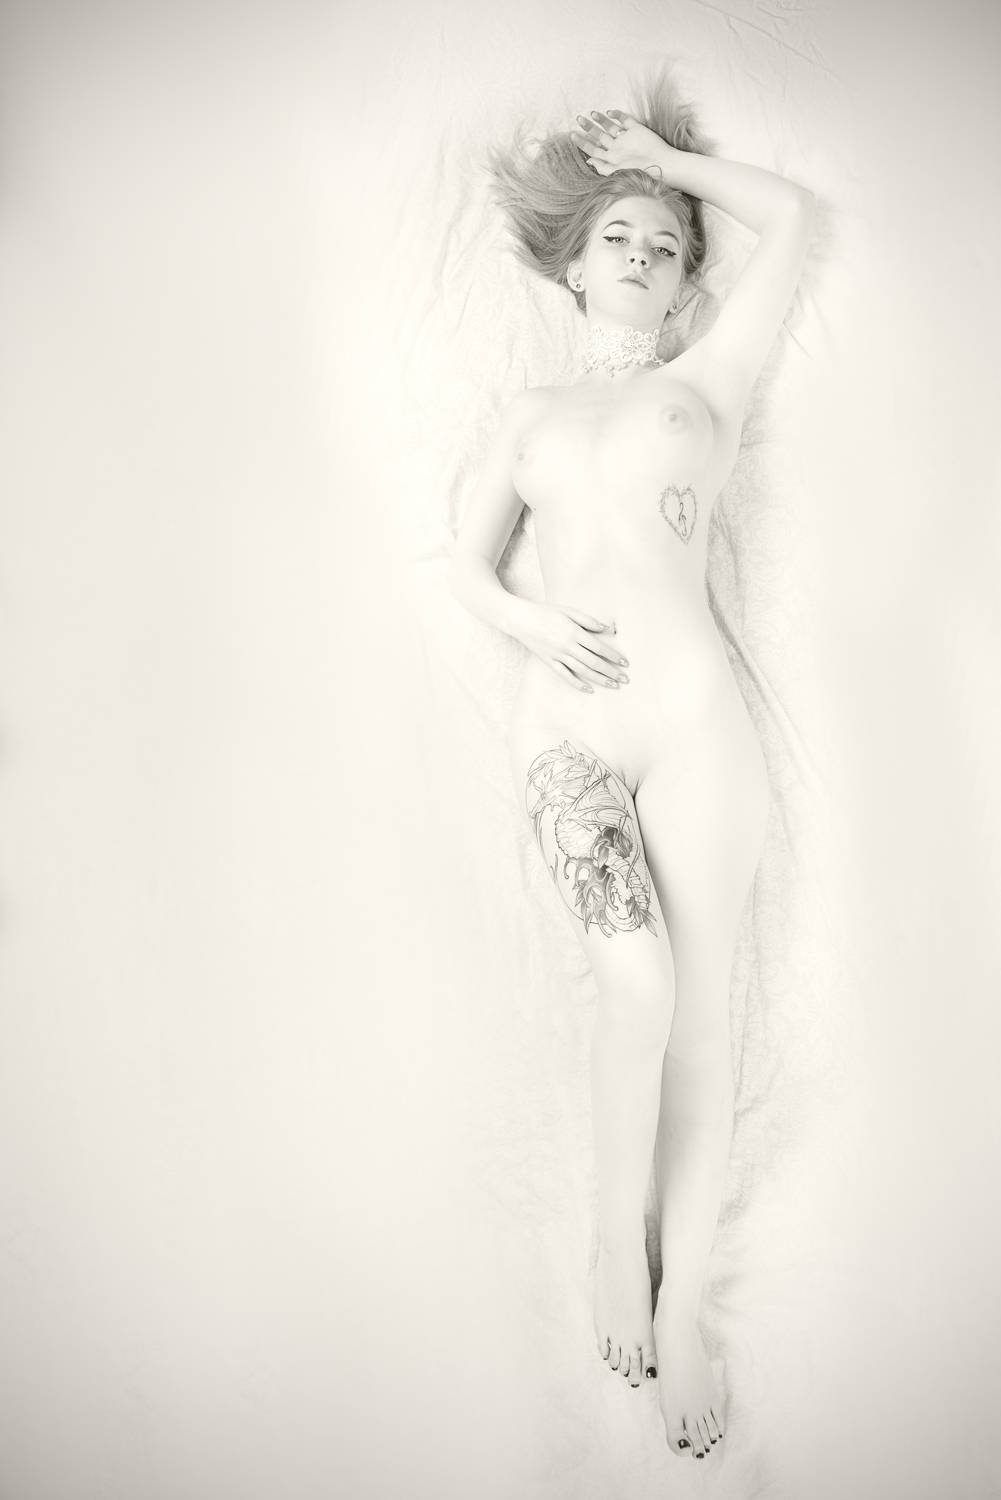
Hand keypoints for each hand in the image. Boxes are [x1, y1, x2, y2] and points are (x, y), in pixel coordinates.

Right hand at [512, 601, 629, 692]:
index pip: (599, 647)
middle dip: (611, 671)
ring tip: (613, 685)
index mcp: (574, 632)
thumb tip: (607, 628)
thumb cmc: (545, 611)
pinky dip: (577, 683)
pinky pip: (565, 676)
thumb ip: (588, 620)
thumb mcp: (568, 610)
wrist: (520, 619)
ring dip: (599, 679)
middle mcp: (567, 646)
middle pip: (594, 662)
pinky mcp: (549, 661)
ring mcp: (558, 655)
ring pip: (582, 671)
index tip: (625, 663)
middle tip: (625, 679)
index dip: (613, 656)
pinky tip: (589, 690)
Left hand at [570, 109, 673, 178]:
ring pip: (610, 127)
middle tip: (578, 119)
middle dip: (588, 128)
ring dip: (600, 120)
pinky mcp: (637, 129)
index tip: (572, 135)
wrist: (662, 165)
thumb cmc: (641, 172)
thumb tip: (588, 160)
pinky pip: (625, 120)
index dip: (582, 143)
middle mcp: (617, 148)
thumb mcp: (618, 173)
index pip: (593, 149)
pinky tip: (609, 112)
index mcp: (611, 159)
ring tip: (591, 114)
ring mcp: (626, 138)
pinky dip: (617, 115)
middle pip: (599, 136)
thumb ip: (603, 167)